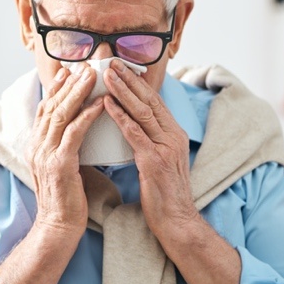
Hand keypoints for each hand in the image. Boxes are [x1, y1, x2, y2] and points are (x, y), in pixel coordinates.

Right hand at [28, 65, 103, 232]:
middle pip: (52, 106)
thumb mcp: (61, 166)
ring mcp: (45, 154)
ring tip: (93, 76)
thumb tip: (79, 129)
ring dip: (78, 92)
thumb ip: (65, 146)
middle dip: (68, 84)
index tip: (69, 72)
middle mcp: (36, 146)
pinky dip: (87, 115)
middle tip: (84, 66)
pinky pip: (74, 132)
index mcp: (35, 145)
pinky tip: (100, 104)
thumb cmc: (65, 198)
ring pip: (62, 114)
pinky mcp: (59, 164)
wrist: (58, 226)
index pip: (45, 109)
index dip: (56, 89)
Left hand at [102, 61, 197, 237]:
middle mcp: (173, 136)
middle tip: (112, 62)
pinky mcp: (155, 161)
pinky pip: (135, 134)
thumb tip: (134, 125)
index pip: (155, 101)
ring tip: (107, 75)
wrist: (177, 221)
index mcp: (174, 134)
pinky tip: (107, 105)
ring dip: (123, 91)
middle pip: (149, 100)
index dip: (138, 83)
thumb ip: (152, 141)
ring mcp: (165, 148)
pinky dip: (120, 116)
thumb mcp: (162, 161)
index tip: (122, 67)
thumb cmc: (164, 194)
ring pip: (142, 112)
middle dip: (130, 79)